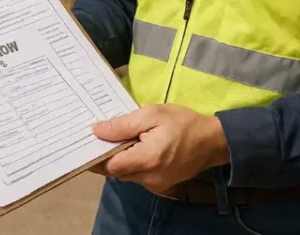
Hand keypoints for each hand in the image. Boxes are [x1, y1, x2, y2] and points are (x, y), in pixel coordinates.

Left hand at [87, 104, 229, 195]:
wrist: (211, 141)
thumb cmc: (183, 123)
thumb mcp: (152, 114)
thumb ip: (123, 124)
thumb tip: (96, 130)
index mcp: (147, 159)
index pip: (110, 165)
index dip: (96, 155)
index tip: (88, 141)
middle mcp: (149, 178)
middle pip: (115, 171)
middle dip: (106, 156)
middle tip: (100, 136)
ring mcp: (154, 184)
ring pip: (125, 174)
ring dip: (119, 159)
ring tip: (118, 138)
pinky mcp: (158, 185)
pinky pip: (136, 176)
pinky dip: (131, 163)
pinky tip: (133, 147)